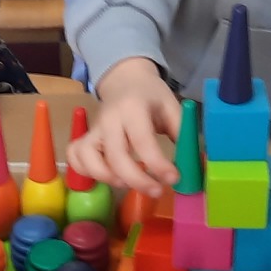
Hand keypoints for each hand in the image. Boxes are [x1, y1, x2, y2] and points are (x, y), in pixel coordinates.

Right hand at [71, 57, 180, 195]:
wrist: (125, 79)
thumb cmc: (151, 95)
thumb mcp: (171, 106)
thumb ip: (182, 133)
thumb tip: (195, 163)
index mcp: (133, 108)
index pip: (142, 140)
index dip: (157, 164)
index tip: (174, 178)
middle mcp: (108, 119)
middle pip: (115, 156)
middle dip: (137, 180)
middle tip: (157, 190)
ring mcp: (93, 129)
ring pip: (88, 159)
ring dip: (109, 178)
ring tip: (130, 184)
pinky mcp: (84, 138)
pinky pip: (75, 157)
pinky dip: (86, 172)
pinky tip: (108, 177)